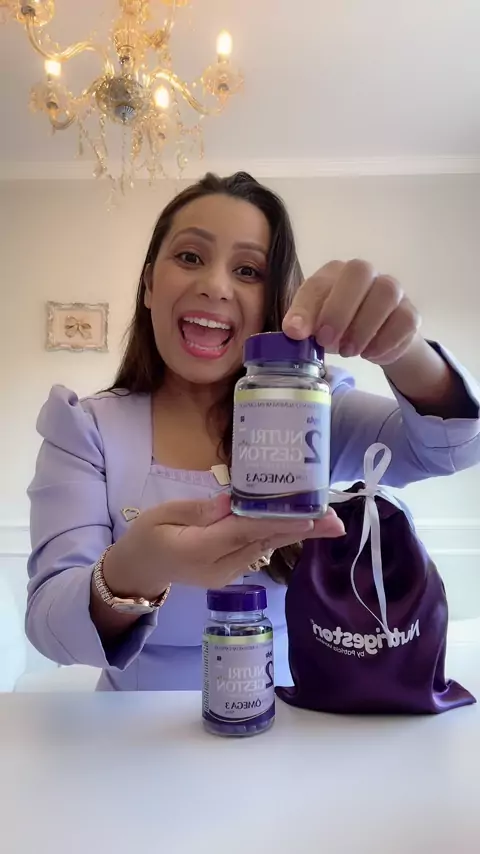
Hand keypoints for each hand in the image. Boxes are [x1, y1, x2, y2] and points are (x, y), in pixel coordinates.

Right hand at [104, 493, 344, 599]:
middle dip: (301, 530)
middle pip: (263, 543)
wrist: (140, 569)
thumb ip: (197, 510)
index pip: (242, 533)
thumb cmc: (147, 535)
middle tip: (335, 521)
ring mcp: (227, 573)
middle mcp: (219, 567)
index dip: (275, 523)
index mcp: (197, 550)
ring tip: (331, 523)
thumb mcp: (162, 514)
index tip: (305, 515)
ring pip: (266, 548)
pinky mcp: (232, 571)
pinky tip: (304, 525)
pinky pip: (258, 550)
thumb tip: (230, 502)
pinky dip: (282, 536)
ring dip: (299, 534)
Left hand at [283, 259, 421, 365]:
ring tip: (349, 351)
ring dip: (365, 327)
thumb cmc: (336, 327)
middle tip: (328, 341)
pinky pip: (406, 320)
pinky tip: (371, 355)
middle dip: (340, 310)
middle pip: (360, 272)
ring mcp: (392, 289)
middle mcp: (365, 274)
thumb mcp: (315, 327)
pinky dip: (387, 342)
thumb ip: (303, 325)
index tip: (298, 334)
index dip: (307, 308)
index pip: (319, 283)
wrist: (373, 338)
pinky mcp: (409, 312)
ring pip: (387, 293)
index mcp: (333, 274)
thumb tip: (293, 331)